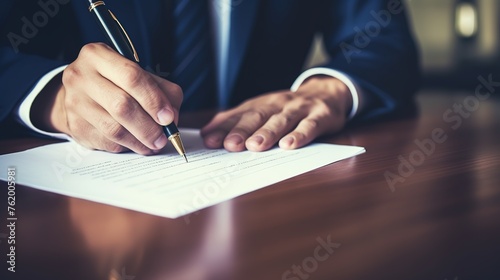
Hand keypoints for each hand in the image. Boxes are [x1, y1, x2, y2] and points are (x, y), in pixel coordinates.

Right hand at [32, 43, 182, 154]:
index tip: (169, 118)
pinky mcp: (75, 126)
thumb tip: (172, 118)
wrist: (79, 94)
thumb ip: (161, 90)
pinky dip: (127, 146)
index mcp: (98, 55)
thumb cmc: (115, 82)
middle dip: (149, 127)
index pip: (131, 76)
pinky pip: (107, 142)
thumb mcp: (137, 74)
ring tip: (154, 144)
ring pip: (114, 129)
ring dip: (140, 141)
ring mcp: (74, 102)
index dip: (154, 99)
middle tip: (163, 138)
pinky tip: (136, 143)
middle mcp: (81, 76)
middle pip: (121, 106)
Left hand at [200, 76, 352, 151]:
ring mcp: (299, 110)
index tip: (209, 141)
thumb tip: (206, 133)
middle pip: (258, 117)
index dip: (224, 128)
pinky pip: (309, 126)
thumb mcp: (261, 110)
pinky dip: (300, 135)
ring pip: (281, 121)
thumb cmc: (287, 108)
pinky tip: (289, 145)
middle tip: (230, 144)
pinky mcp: (320, 116)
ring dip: (268, 133)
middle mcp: (277, 105)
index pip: (239, 116)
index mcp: (261, 105)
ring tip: (255, 145)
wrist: (326, 93)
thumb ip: (235, 121)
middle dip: (243, 131)